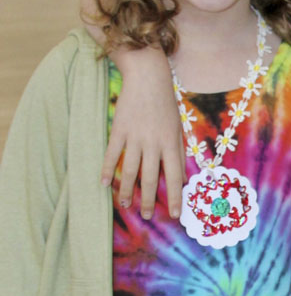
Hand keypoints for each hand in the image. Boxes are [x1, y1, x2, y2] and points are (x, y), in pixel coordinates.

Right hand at [101, 47, 185, 218]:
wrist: (148, 79)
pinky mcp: (119, 130)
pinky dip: (108, 170)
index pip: (175, 176)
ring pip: (131, 170)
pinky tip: (104, 184)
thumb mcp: (178, 127)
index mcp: (172, 143)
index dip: (175, 197)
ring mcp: (135, 137)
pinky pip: (112, 154)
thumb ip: (177, 150)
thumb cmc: (166, 104)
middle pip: (151, 178)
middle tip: (147, 216)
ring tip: (126, 205)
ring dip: (127, 190)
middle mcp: (154, 143)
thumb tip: (181, 174)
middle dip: (149, 200)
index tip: (175, 214)